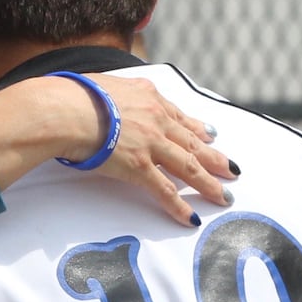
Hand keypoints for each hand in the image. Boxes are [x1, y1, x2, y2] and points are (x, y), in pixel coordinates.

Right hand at [83, 73, 237, 227]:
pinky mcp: (140, 167)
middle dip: (215, 158)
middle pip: (193, 143)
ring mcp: (151, 145)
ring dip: (208, 184)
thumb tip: (106, 95)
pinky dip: (179, 206)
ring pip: (188, 167)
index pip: (178, 116)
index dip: (197, 128)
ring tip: (224, 196)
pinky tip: (191, 218)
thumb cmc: (77, 95)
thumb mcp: (105, 83)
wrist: (69, 109)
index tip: (211, 135)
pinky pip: (165, 191)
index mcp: (148, 97)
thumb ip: (116, 92)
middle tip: (232, 170)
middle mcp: (157, 120)